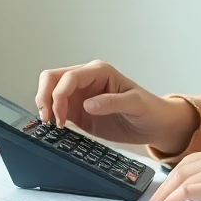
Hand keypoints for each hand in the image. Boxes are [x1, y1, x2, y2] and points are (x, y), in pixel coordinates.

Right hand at [35, 60, 199, 151]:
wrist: (155, 125)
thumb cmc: (150, 110)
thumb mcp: (136, 105)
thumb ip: (113, 102)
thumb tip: (88, 104)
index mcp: (99, 71)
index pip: (69, 77)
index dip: (60, 96)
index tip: (61, 117)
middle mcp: (86, 80)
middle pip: (52, 78)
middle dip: (45, 96)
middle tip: (48, 119)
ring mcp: (80, 95)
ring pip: (50, 91)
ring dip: (45, 106)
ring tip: (51, 126)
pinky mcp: (78, 111)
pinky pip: (57, 109)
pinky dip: (51, 116)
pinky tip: (55, 129)